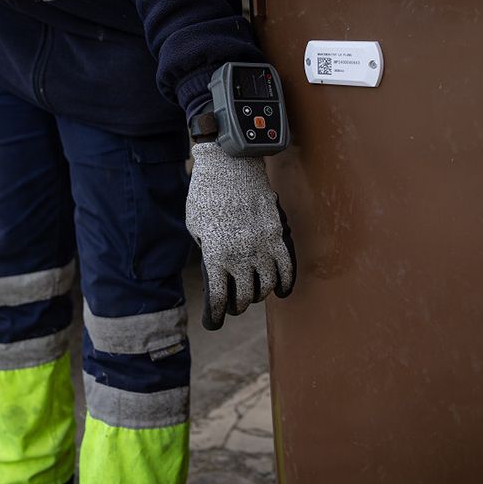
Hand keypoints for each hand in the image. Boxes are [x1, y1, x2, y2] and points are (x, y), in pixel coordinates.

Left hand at [185, 142, 295, 329]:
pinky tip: (281, 290)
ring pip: (267, 285)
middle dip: (237, 305)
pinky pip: (286, 266)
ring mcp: (262, 244)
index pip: (219, 299)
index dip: (217, 316)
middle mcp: (240, 253)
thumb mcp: (196, 226)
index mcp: (215, 254)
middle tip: (233, 303)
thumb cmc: (206, 192)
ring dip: (259, 294)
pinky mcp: (276, 232)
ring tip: (252, 292)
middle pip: (245, 296)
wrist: (230, 162)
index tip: (214, 321)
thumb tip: (217, 272)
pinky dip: (285, 282)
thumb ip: (208, 251)